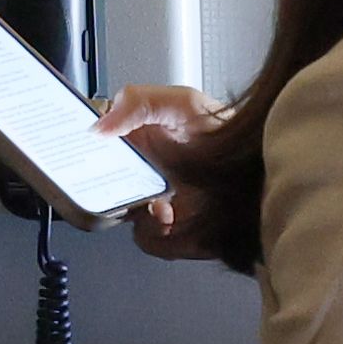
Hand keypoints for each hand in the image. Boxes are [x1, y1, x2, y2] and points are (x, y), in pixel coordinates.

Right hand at [100, 85, 224, 264]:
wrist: (258, 170)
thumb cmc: (223, 132)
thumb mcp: (183, 102)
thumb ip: (138, 102)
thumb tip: (99, 125)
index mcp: (135, 140)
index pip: (94, 148)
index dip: (84, 152)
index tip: (89, 155)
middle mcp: (138, 173)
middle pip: (99, 188)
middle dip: (108, 192)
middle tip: (127, 189)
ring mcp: (151, 202)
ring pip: (122, 217)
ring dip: (138, 216)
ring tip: (163, 208)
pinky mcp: (167, 231)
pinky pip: (147, 241)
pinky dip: (157, 235)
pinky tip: (174, 219)